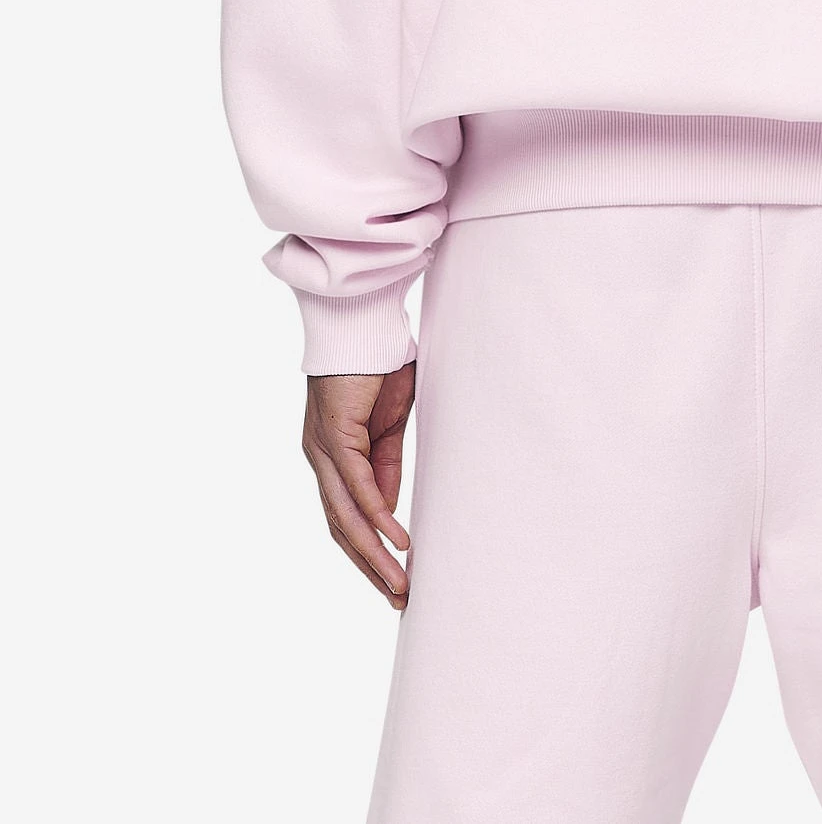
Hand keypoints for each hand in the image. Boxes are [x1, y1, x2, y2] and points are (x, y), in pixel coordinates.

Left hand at [303, 364, 415, 607]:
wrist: (362, 324)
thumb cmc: (378, 366)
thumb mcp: (390, 426)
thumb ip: (387, 467)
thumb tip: (388, 512)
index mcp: (333, 459)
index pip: (346, 519)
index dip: (369, 552)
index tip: (394, 581)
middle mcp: (320, 462)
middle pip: (340, 530)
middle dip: (369, 568)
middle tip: (397, 600)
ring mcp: (323, 453)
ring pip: (345, 518)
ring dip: (373, 556)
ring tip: (399, 584)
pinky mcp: (335, 439)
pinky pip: (357, 488)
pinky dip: (376, 517)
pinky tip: (396, 541)